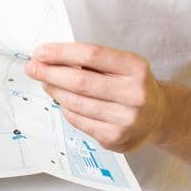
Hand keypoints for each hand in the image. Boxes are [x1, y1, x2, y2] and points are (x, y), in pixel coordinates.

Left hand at [24, 41, 169, 152]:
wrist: (159, 116)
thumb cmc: (132, 85)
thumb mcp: (123, 65)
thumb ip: (93, 62)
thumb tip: (50, 58)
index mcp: (135, 67)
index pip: (92, 54)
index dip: (62, 52)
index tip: (40, 52)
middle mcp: (134, 93)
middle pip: (81, 81)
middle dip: (50, 73)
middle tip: (32, 68)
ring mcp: (126, 119)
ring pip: (76, 103)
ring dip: (55, 92)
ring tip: (46, 83)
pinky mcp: (115, 138)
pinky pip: (79, 121)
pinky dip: (66, 109)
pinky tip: (63, 101)